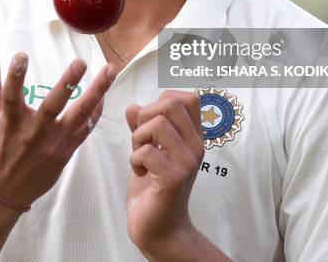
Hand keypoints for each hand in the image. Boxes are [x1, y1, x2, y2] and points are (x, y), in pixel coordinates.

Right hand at [0, 50, 116, 208]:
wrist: (3, 192)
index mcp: (11, 123)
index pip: (11, 96)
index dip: (15, 77)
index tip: (21, 55)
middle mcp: (34, 133)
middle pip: (53, 106)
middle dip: (68, 83)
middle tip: (80, 62)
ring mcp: (54, 144)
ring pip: (80, 116)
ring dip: (97, 91)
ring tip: (110, 70)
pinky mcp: (67, 152)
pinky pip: (86, 128)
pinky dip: (96, 110)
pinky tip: (104, 93)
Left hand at [125, 90, 203, 254]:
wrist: (160, 229)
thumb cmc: (154, 188)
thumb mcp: (148, 150)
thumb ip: (142, 126)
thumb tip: (133, 106)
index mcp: (192, 136)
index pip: (189, 98)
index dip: (163, 100)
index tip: (153, 121)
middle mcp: (195, 145)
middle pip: (171, 103)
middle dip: (146, 115)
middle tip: (143, 139)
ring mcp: (187, 161)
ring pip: (157, 123)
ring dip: (138, 138)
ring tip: (140, 156)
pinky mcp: (174, 178)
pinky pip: (147, 151)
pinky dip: (134, 159)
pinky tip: (140, 172)